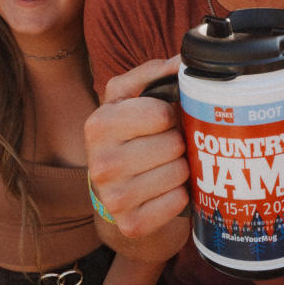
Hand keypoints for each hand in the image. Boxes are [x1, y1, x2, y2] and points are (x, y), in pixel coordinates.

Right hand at [84, 57, 189, 238]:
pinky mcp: (131, 224)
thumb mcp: (130, 99)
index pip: (160, 113)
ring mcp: (114, 197)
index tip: (163, 120)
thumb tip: (184, 61)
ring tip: (166, 167)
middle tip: (167, 147)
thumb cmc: (128, 138)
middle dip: (178, 143)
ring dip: (181, 169)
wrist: (117, 195)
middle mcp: (101, 163)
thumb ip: (153, 73)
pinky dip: (179, 196)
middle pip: (173, 145)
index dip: (170, 114)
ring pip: (178, 173)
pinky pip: (177, 202)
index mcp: (99, 125)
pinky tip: (165, 192)